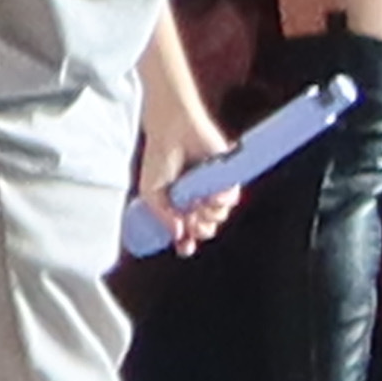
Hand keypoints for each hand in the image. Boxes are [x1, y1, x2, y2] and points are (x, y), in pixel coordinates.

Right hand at [135, 85, 236, 254]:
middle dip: (201, 230)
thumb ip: (162, 216)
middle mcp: (196, 199)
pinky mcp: (226, 178)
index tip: (185, 248)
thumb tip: (178, 235)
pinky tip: (210, 195)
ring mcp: (211, 189)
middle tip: (193, 222)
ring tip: (198, 203)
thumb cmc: (158, 158)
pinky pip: (230, 199)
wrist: (171, 132)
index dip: (187, 243)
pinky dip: (221, 200)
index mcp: (178, 205)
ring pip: (219, 216)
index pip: (186, 232)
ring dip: (210, 215)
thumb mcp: (151, 192)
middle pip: (206, 228)